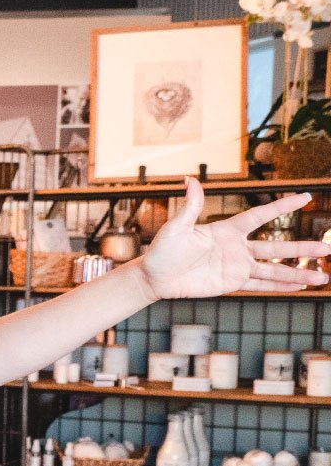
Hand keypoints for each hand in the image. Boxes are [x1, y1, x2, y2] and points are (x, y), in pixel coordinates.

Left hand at [138, 180, 330, 299]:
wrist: (153, 278)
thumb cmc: (162, 250)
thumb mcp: (176, 227)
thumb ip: (190, 206)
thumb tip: (190, 179)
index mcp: (227, 230)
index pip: (261, 216)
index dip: (283, 207)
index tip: (307, 197)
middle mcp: (237, 248)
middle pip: (277, 247)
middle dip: (303, 247)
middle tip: (329, 247)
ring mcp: (236, 266)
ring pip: (274, 269)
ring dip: (298, 273)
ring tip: (323, 276)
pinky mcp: (232, 283)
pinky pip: (260, 285)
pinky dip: (280, 286)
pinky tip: (300, 286)